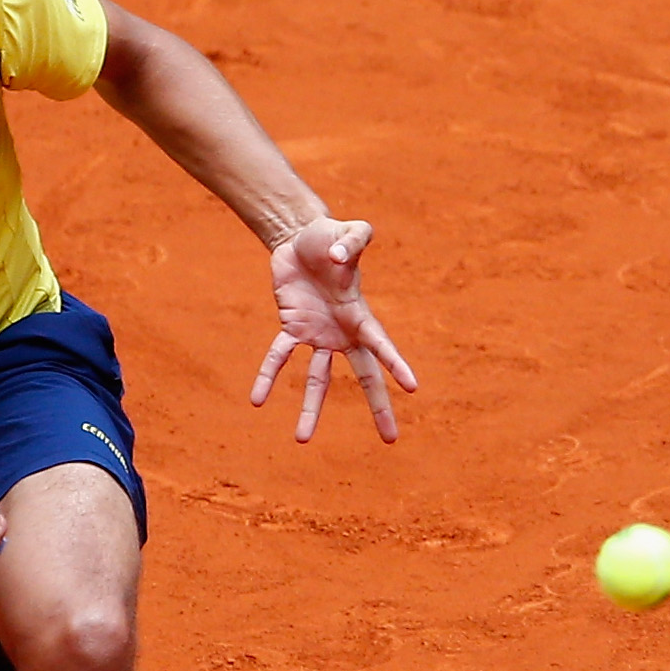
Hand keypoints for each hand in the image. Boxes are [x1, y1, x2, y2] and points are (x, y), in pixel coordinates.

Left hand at [251, 216, 419, 440]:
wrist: (302, 238)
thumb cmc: (331, 235)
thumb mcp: (349, 230)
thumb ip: (352, 240)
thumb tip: (338, 258)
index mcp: (360, 315)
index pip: (381, 344)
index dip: (395, 364)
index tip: (413, 387)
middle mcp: (343, 333)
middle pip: (364, 377)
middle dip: (378, 407)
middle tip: (390, 439)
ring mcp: (318, 335)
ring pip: (316, 380)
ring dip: (310, 409)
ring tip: (301, 440)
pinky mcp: (292, 328)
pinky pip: (278, 357)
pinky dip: (267, 376)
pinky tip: (256, 400)